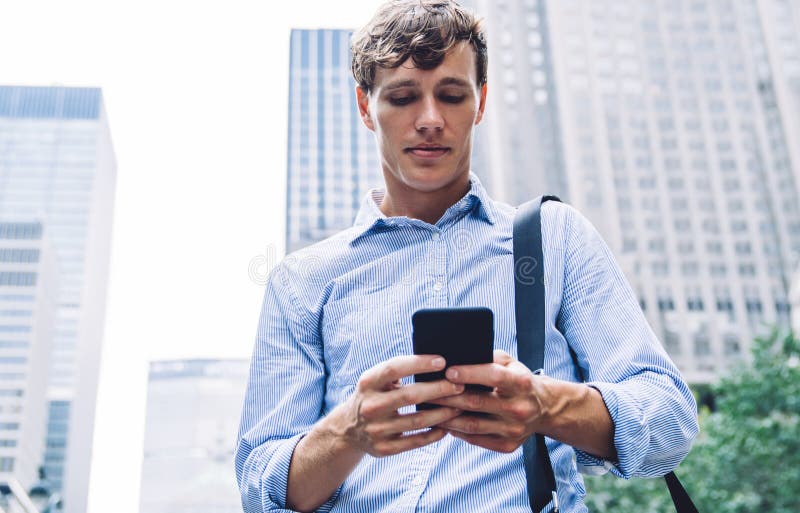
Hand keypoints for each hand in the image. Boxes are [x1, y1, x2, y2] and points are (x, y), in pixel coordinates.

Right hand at [330, 354, 463, 456]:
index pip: (394, 368)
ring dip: (442, 413)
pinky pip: (416, 441)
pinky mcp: (383, 448)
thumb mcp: (376, 379)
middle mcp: (370, 406)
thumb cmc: (374, 395)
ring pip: (417, 420)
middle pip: (410, 395)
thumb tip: (437, 362)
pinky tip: (446, 427)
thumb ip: (398, 370)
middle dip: (439, 389)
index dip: (419, 363)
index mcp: (368, 382)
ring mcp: (376, 429)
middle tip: (459, 386)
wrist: (348, 428)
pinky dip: (434, 434)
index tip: (442, 361)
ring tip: (459, 406)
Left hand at [431, 350, 551, 452]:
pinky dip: (457, 432)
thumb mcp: (511, 363)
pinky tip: (444, 423)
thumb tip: (458, 357)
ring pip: (472, 425)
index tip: (448, 371)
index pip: (494, 376)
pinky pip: (476, 439)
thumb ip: (488, 358)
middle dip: (448, 396)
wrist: (544, 409)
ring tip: (430, 409)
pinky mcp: (508, 445)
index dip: (470, 373)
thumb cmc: (519, 380)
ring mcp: (514, 430)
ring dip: (447, 417)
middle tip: (427, 390)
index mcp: (522, 383)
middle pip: (477, 403)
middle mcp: (520, 408)